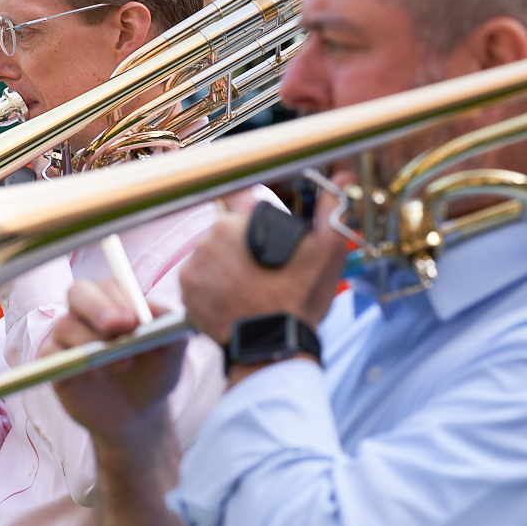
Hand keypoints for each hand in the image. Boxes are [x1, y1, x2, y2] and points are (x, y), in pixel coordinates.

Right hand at [49, 280, 186, 447]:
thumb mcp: (172, 349)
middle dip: (97, 306)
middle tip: (118, 326)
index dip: (120, 299)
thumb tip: (151, 308)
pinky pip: (50, 355)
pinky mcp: (55, 365)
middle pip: (77, 292)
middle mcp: (86, 315)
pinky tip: (94, 376)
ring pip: (65, 325)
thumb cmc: (154, 373)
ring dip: (93, 342)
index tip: (137, 320)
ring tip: (123, 365)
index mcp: (114, 303)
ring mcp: (67, 339)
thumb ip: (167, 324)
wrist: (140, 413)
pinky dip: (73, 363)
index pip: (108, 286)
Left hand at [179, 192, 349, 345]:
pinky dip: (212, 285)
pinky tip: (233, 297)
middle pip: (227, 229)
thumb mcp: (325, 253)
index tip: (262, 227)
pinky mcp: (186, 290)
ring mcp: (194, 265)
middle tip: (263, 268)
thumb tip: (341, 179)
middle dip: (243, 242)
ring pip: (211, 253)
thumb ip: (330, 212)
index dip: (253, 209)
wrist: (272, 346)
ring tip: (249, 285)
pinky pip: (198, 278)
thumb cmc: (298, 301)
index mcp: (238, 223)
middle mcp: (209, 239)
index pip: (241, 198)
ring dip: (226, 263)